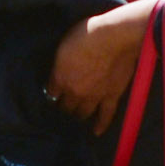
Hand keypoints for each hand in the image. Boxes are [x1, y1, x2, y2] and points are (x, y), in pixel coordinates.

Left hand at [47, 0, 154, 130]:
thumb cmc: (87, 34)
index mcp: (60, 78)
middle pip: (65, 107)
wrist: (114, 36)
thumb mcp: (64, 45)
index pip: (50, 93)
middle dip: (63, 107)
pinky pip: (105, 116)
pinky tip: (96, 132)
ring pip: (82, 114)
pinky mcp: (111, 96)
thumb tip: (57, 71)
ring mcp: (94, 97)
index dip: (51, 92)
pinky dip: (100, 125)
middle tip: (63, 106)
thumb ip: (59, 63)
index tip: (52, 92)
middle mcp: (74, 92)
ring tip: (77, 116)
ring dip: (78, 115)